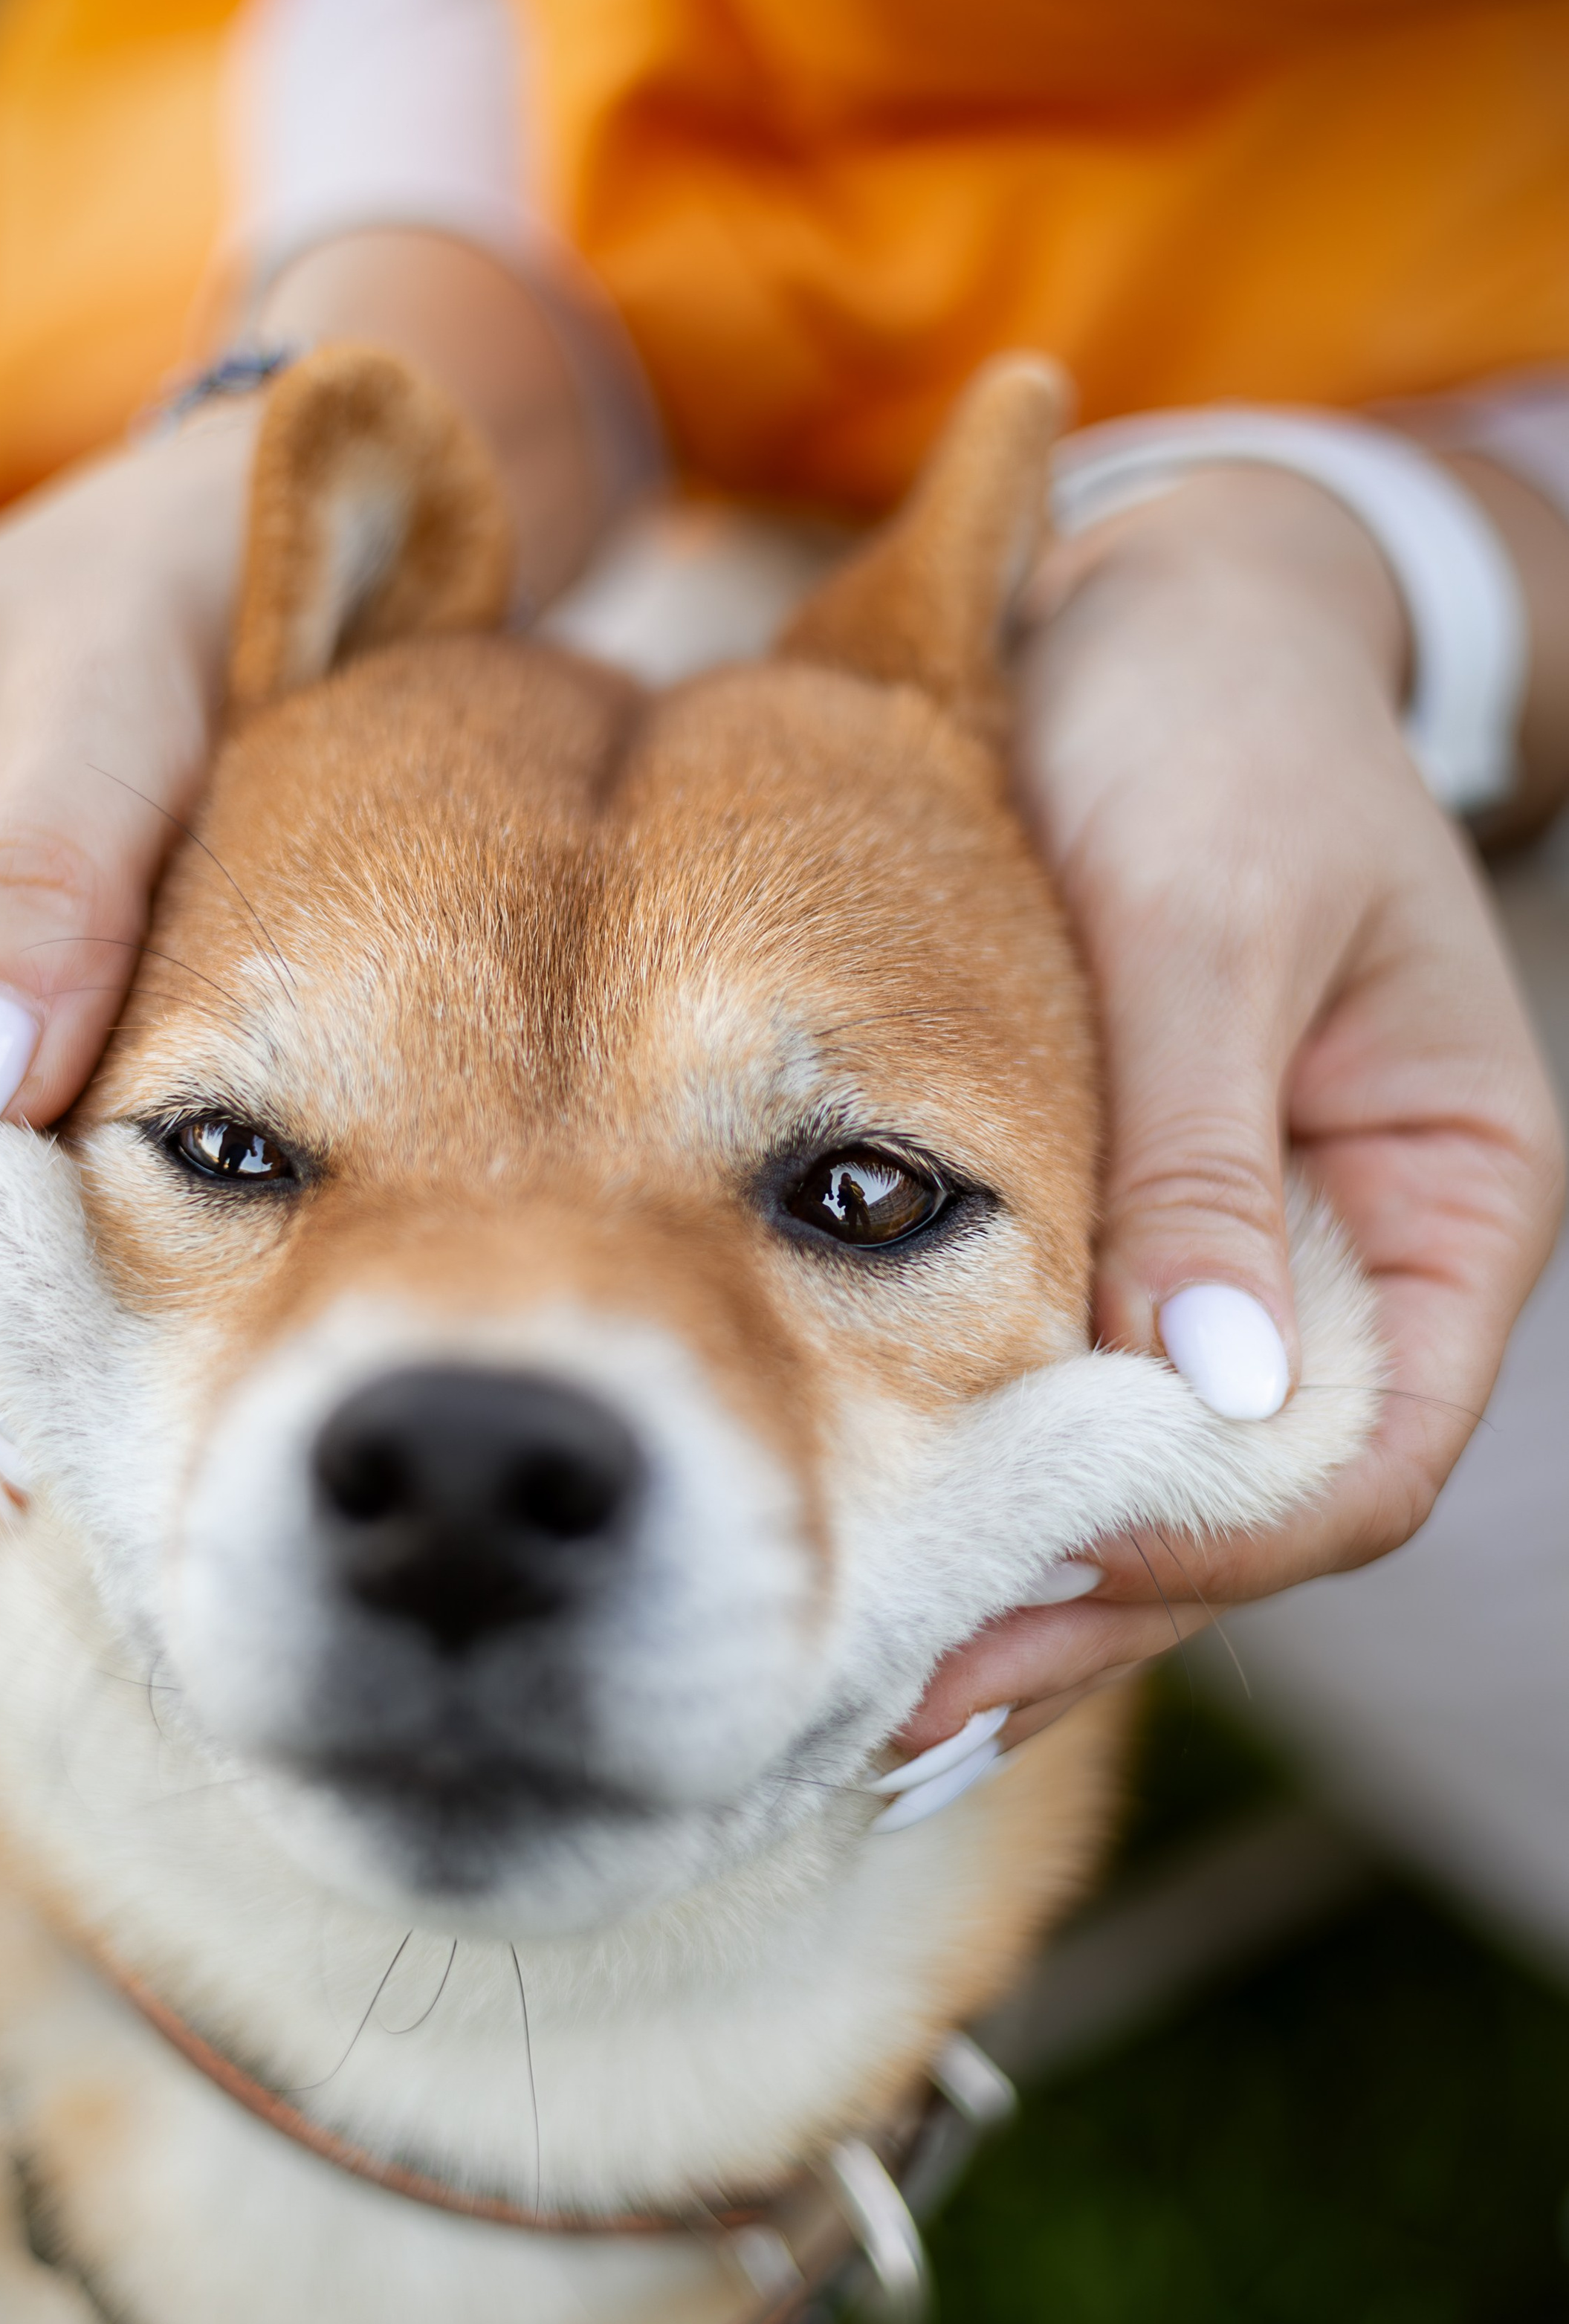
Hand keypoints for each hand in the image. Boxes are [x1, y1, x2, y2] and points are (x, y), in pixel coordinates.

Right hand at [0, 231, 607, 1354]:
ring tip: (97, 1402)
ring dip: (6, 1271)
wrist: (297, 530)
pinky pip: (8, 1149)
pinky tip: (129, 1322)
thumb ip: (45, 875)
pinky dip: (65, 1229)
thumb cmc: (182, 566)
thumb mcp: (112, 693)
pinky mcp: (0, 1020)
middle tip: (58, 1394)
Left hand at [903, 463, 1566, 1754]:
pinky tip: (904, 1548)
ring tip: (874, 1688)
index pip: (1367, 1445)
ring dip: (1039, 1582)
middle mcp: (1360, 1258)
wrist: (1170, 619)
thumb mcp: (1211, 927)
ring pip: (1164, 1473)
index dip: (1219, 1538)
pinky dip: (1010, 1481)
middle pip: (1250, 1498)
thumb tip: (1205, 1388)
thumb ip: (1203, 1155)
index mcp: (1448, 1195)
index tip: (1053, 1575)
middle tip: (903, 1703)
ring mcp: (1254, 1256)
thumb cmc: (1216, 735)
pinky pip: (1094, 1394)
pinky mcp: (1147, 1229)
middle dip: (1093, 1608)